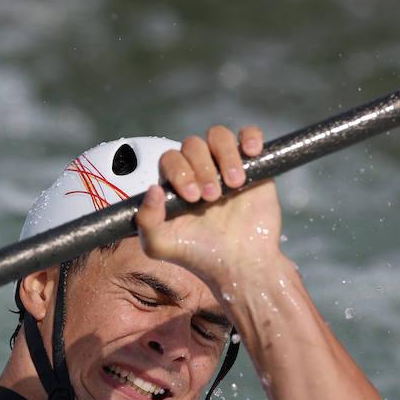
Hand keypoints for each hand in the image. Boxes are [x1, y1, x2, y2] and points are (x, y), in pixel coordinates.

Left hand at [135, 125, 282, 290]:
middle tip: (212, 197)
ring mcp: (226, 166)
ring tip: (233, 184)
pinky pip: (250, 134)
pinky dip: (250, 137)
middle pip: (193, 145)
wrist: (241, 265)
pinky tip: (251, 153)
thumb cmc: (199, 255)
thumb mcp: (160, 245)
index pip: (170, 159)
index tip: (191, 197)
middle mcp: (199, 170)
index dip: (178, 171)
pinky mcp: (254, 165)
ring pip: (219, 135)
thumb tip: (153, 188)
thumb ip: (145, 220)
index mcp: (175, 184)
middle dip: (201, 168)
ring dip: (225, 155)